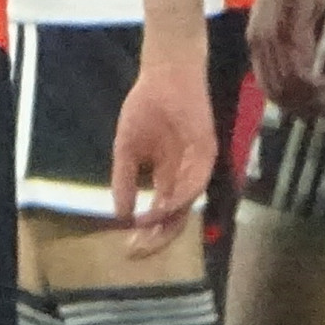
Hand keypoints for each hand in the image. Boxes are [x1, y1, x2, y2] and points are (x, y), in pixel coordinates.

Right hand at [105, 43, 216, 254]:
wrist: (163, 75)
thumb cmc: (146, 107)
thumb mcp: (126, 150)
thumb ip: (123, 181)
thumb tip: (119, 215)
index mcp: (167, 178)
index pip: (160, 215)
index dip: (146, 233)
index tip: (127, 248)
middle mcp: (184, 177)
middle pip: (176, 217)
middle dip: (158, 238)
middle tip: (138, 250)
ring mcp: (196, 166)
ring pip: (187, 205)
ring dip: (168, 221)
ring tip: (147, 232)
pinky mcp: (206, 151)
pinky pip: (196, 180)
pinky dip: (180, 196)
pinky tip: (162, 206)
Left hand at [248, 0, 324, 119]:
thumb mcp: (294, 16)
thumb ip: (297, 42)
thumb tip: (311, 66)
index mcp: (257, 42)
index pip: (269, 87)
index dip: (291, 105)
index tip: (314, 110)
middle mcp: (260, 43)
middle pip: (277, 92)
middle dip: (304, 108)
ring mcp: (274, 36)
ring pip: (289, 84)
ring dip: (313, 98)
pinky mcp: (291, 26)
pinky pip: (300, 66)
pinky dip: (315, 83)